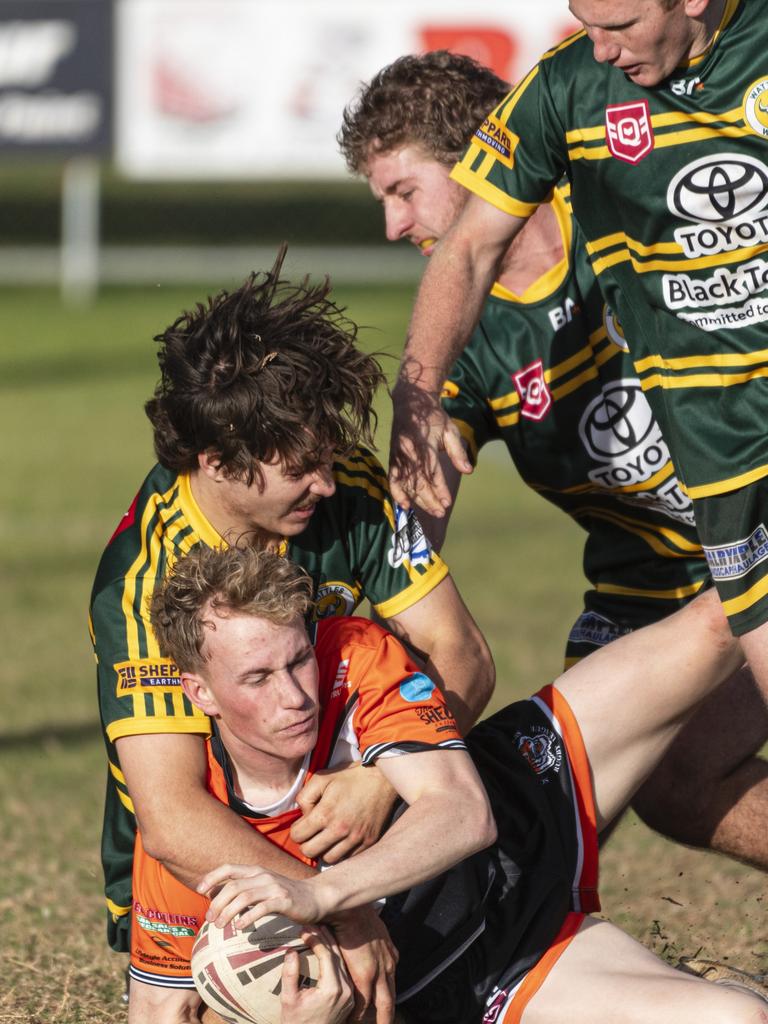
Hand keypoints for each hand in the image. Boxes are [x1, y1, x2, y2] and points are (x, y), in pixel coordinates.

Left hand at [197, 864, 327, 929]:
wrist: (315, 898)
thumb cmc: (284, 896)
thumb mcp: (262, 888)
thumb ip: (242, 890)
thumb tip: (215, 897)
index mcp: (256, 871)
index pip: (229, 868)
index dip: (212, 877)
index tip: (199, 890)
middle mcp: (263, 876)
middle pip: (233, 886)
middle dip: (217, 903)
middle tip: (209, 919)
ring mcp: (274, 887)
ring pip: (244, 897)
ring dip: (228, 912)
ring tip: (219, 926)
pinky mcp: (284, 900)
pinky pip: (262, 908)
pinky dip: (248, 917)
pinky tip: (240, 928)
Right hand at [281, 927, 353, 1023]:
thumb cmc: (296, 1022)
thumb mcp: (288, 999)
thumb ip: (290, 974)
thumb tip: (291, 951)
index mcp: (331, 989)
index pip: (326, 955)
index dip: (315, 939)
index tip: (303, 930)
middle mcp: (345, 990)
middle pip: (337, 955)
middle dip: (324, 937)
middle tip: (312, 924)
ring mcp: (350, 994)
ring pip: (342, 961)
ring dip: (331, 945)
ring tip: (319, 930)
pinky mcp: (350, 997)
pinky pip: (344, 971)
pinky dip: (335, 958)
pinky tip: (327, 947)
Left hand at [291, 763, 397, 863]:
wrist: (383, 779)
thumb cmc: (351, 777)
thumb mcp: (322, 778)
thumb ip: (304, 797)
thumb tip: (302, 815)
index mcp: (325, 813)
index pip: (298, 836)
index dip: (297, 830)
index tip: (303, 825)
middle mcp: (339, 830)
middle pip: (310, 852)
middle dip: (307, 842)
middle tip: (313, 833)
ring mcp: (355, 838)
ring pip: (329, 858)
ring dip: (325, 849)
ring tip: (328, 837)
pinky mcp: (368, 842)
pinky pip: (348, 858)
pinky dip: (343, 851)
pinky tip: (344, 838)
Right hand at [329, 905, 396, 1023]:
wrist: (350, 909)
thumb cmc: (355, 912)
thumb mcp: (370, 925)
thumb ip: (370, 937)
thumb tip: (363, 937)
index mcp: (389, 954)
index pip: (389, 980)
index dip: (385, 992)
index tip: (381, 1000)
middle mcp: (388, 965)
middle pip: (391, 998)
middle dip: (388, 1015)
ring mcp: (379, 972)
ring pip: (382, 1005)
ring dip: (378, 1019)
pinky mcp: (365, 976)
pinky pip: (362, 1004)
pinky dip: (357, 1014)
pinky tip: (351, 1020)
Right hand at [389, 379, 470, 514]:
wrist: (411, 402)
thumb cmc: (433, 417)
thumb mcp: (450, 430)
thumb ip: (458, 452)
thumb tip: (468, 471)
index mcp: (424, 443)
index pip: (432, 471)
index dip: (439, 489)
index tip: (447, 502)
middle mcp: (408, 451)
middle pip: (417, 481)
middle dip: (429, 499)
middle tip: (440, 512)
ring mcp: (398, 455)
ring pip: (406, 483)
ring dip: (418, 499)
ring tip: (430, 511)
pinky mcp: (392, 458)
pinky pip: (393, 478)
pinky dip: (397, 492)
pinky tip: (404, 505)